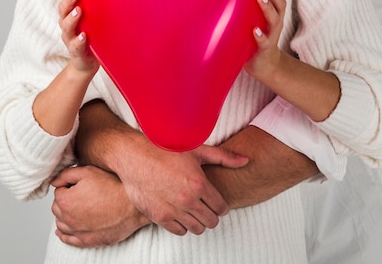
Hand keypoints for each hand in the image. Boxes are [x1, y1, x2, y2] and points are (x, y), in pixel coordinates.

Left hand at [51, 165, 149, 247]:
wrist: (132, 205)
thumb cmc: (113, 187)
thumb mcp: (88, 171)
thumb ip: (66, 174)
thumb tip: (54, 180)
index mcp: (66, 201)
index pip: (58, 191)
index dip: (68, 185)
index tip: (79, 184)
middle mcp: (68, 219)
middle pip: (57, 208)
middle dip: (65, 200)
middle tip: (80, 193)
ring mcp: (77, 232)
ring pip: (61, 224)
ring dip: (64, 215)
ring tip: (77, 208)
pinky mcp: (87, 241)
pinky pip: (68, 240)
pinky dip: (64, 234)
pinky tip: (63, 231)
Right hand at [58, 0, 97, 74]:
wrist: (86, 62)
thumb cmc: (93, 34)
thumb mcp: (95, 18)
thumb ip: (100, 4)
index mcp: (71, 13)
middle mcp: (67, 24)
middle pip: (63, 9)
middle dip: (68, 0)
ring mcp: (70, 38)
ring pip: (66, 26)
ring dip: (72, 18)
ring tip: (79, 10)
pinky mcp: (76, 51)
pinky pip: (75, 46)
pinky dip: (79, 40)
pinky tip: (84, 36)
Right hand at [112, 130, 247, 235]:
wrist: (135, 156)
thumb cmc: (166, 149)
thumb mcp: (197, 150)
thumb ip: (224, 157)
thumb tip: (246, 160)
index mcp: (199, 184)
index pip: (221, 207)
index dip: (221, 205)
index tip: (216, 200)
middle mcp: (187, 200)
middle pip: (211, 221)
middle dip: (212, 214)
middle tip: (206, 205)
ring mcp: (173, 210)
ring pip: (197, 229)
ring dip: (198, 221)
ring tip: (194, 209)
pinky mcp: (159, 217)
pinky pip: (179, 231)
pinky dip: (182, 224)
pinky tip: (180, 212)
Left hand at [245, 0, 286, 82]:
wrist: (264, 64)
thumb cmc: (256, 35)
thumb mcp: (254, 17)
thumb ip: (246, 3)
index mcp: (275, 12)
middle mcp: (276, 21)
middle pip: (280, 3)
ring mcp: (272, 34)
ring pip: (275, 19)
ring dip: (267, 7)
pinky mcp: (265, 49)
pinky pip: (265, 41)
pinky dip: (260, 35)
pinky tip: (254, 30)